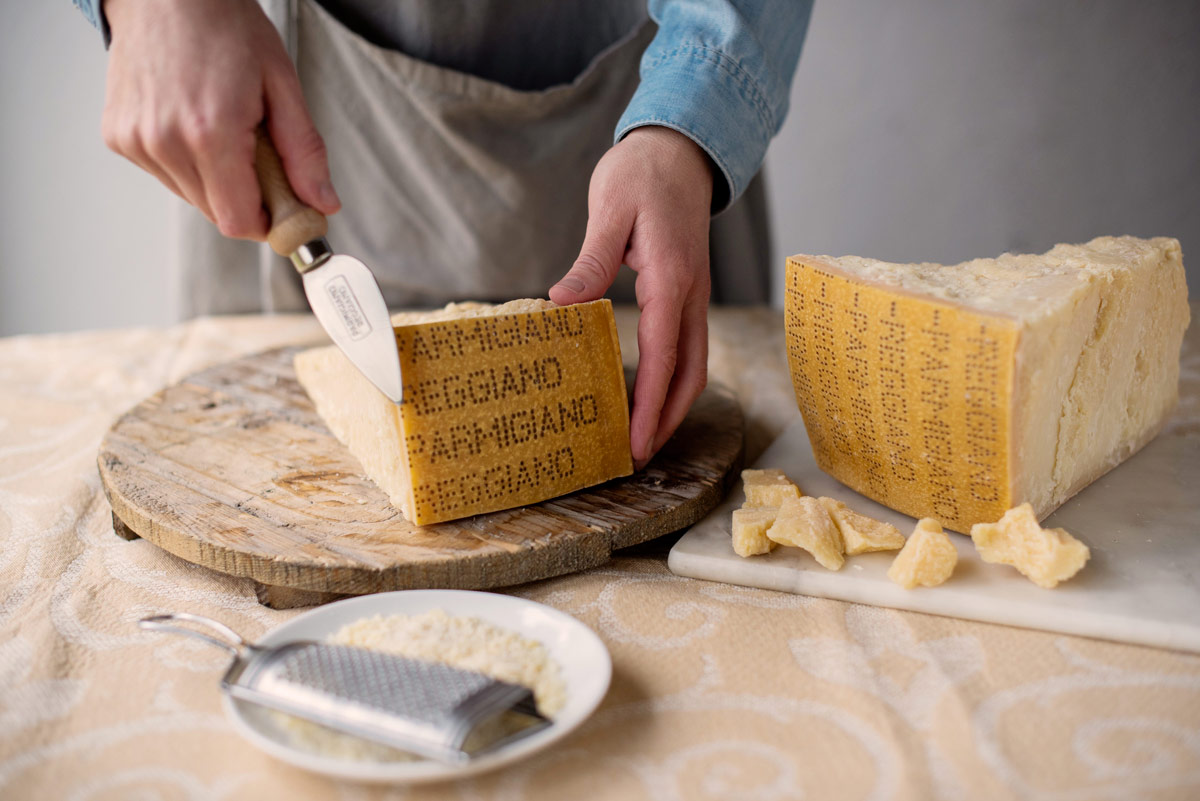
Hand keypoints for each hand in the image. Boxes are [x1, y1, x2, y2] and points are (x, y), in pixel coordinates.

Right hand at [101, 0, 339, 238]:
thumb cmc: (224, 26)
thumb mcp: (282, 85)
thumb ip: (304, 152)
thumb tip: (322, 204)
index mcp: (209, 133)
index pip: (239, 221)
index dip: (269, 222)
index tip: (285, 207)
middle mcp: (164, 142)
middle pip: (217, 213)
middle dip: (248, 196)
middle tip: (258, 150)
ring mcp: (136, 141)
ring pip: (192, 197)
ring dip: (217, 179)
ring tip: (223, 127)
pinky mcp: (118, 137)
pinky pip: (166, 175)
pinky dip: (188, 162)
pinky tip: (193, 121)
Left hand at [550, 127, 712, 467]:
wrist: (680, 149)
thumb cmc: (642, 173)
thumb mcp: (609, 210)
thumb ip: (591, 261)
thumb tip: (563, 305)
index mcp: (671, 280)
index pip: (662, 357)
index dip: (648, 407)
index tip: (634, 443)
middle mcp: (691, 294)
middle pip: (688, 374)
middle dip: (665, 420)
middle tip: (636, 455)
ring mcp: (695, 294)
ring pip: (694, 363)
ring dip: (673, 405)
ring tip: (645, 436)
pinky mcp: (689, 290)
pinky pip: (688, 345)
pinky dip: (673, 378)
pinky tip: (650, 391)